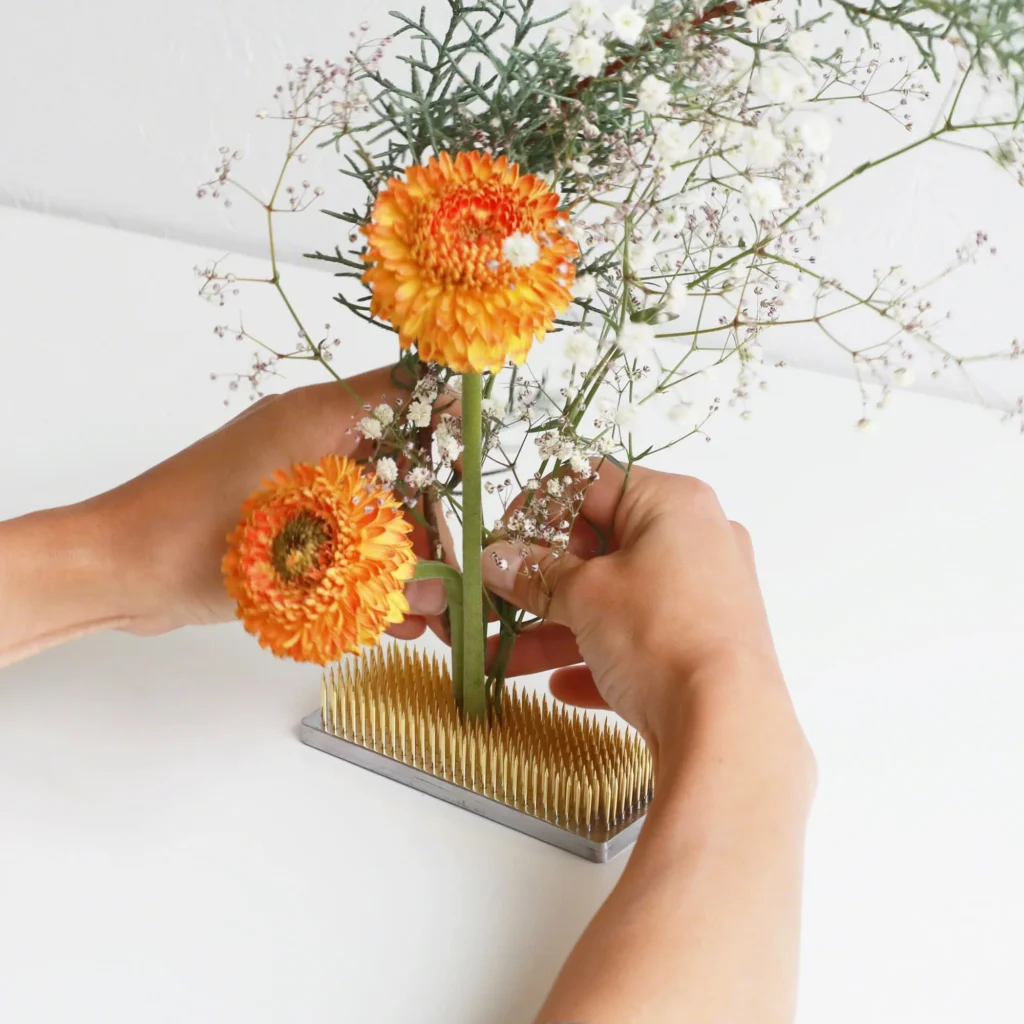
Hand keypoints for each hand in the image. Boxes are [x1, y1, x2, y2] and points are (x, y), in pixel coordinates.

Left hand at [82, 365, 448, 638]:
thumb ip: (381, 561)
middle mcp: (311, 436)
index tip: (481, 483)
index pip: (410, 396)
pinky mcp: (278, 513)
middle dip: (431, 529)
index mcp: (318, 417)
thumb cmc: (194, 540)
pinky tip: (388, 619)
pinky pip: (338, 531)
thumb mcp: (302, 545)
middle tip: (454, 588)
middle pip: (399, 467)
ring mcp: (294, 475)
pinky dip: (363, 568)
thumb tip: (443, 592)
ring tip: (423, 619)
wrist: (112, 569)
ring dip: (399, 560)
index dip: (452, 430)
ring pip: (371, 507)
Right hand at [482, 463, 783, 755]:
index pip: (591, 482)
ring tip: (501, 657)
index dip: (537, 508)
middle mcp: (695, 540)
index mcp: (672, 504)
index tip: (500, 540)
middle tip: (495, 600)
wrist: (728, 727)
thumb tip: (494, 559)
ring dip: (554, 629)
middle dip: (538, 581)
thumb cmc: (660, 635)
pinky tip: (562, 686)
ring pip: (613, 601)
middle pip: (599, 547)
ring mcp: (704, 595)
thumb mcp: (584, 596)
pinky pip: (639, 641)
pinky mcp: (704, 645)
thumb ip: (534, 573)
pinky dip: (597, 659)